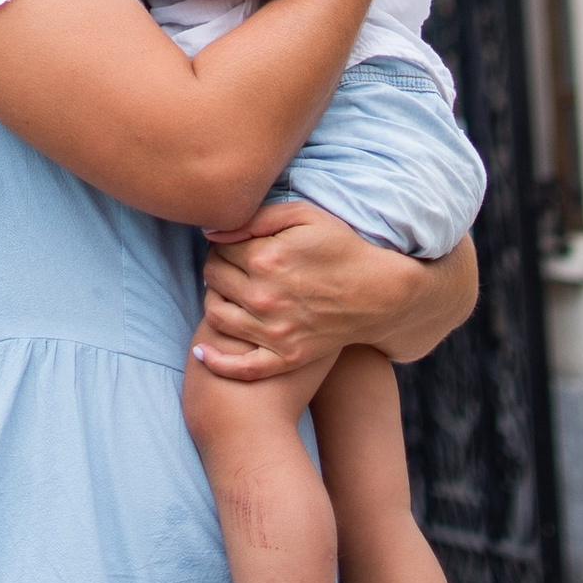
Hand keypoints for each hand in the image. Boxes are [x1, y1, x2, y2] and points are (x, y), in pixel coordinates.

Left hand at [194, 197, 472, 382]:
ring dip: (212, 300)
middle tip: (229, 266)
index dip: (221, 244)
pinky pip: (239, 367)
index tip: (232, 245)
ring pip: (215, 315)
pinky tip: (202, 351)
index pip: (218, 250)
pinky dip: (215, 360)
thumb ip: (256, 217)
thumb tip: (212, 232)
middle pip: (213, 279)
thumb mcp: (305, 215)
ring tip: (226, 292)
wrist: (381, 294)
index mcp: (266, 259)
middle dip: (215, 268)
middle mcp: (264, 297)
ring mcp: (273, 332)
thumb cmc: (343, 248)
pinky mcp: (285, 358)